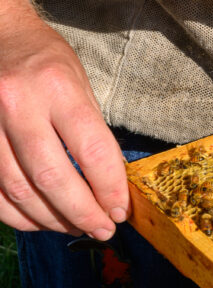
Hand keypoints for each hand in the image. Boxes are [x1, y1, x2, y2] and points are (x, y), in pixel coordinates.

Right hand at [0, 0, 127, 238]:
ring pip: (17, 190)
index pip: (92, 150)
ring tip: (75, 228)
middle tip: (103, 230)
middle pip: (52, 177)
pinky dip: (16, 214)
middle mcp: (17, 104)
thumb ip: (92, 131)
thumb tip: (111, 185)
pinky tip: (39, 220)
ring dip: (51, 219)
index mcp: (56, 87)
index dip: (110, 189)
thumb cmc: (42, 58)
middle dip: (82, 212)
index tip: (121, 211)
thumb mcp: (78, 82)